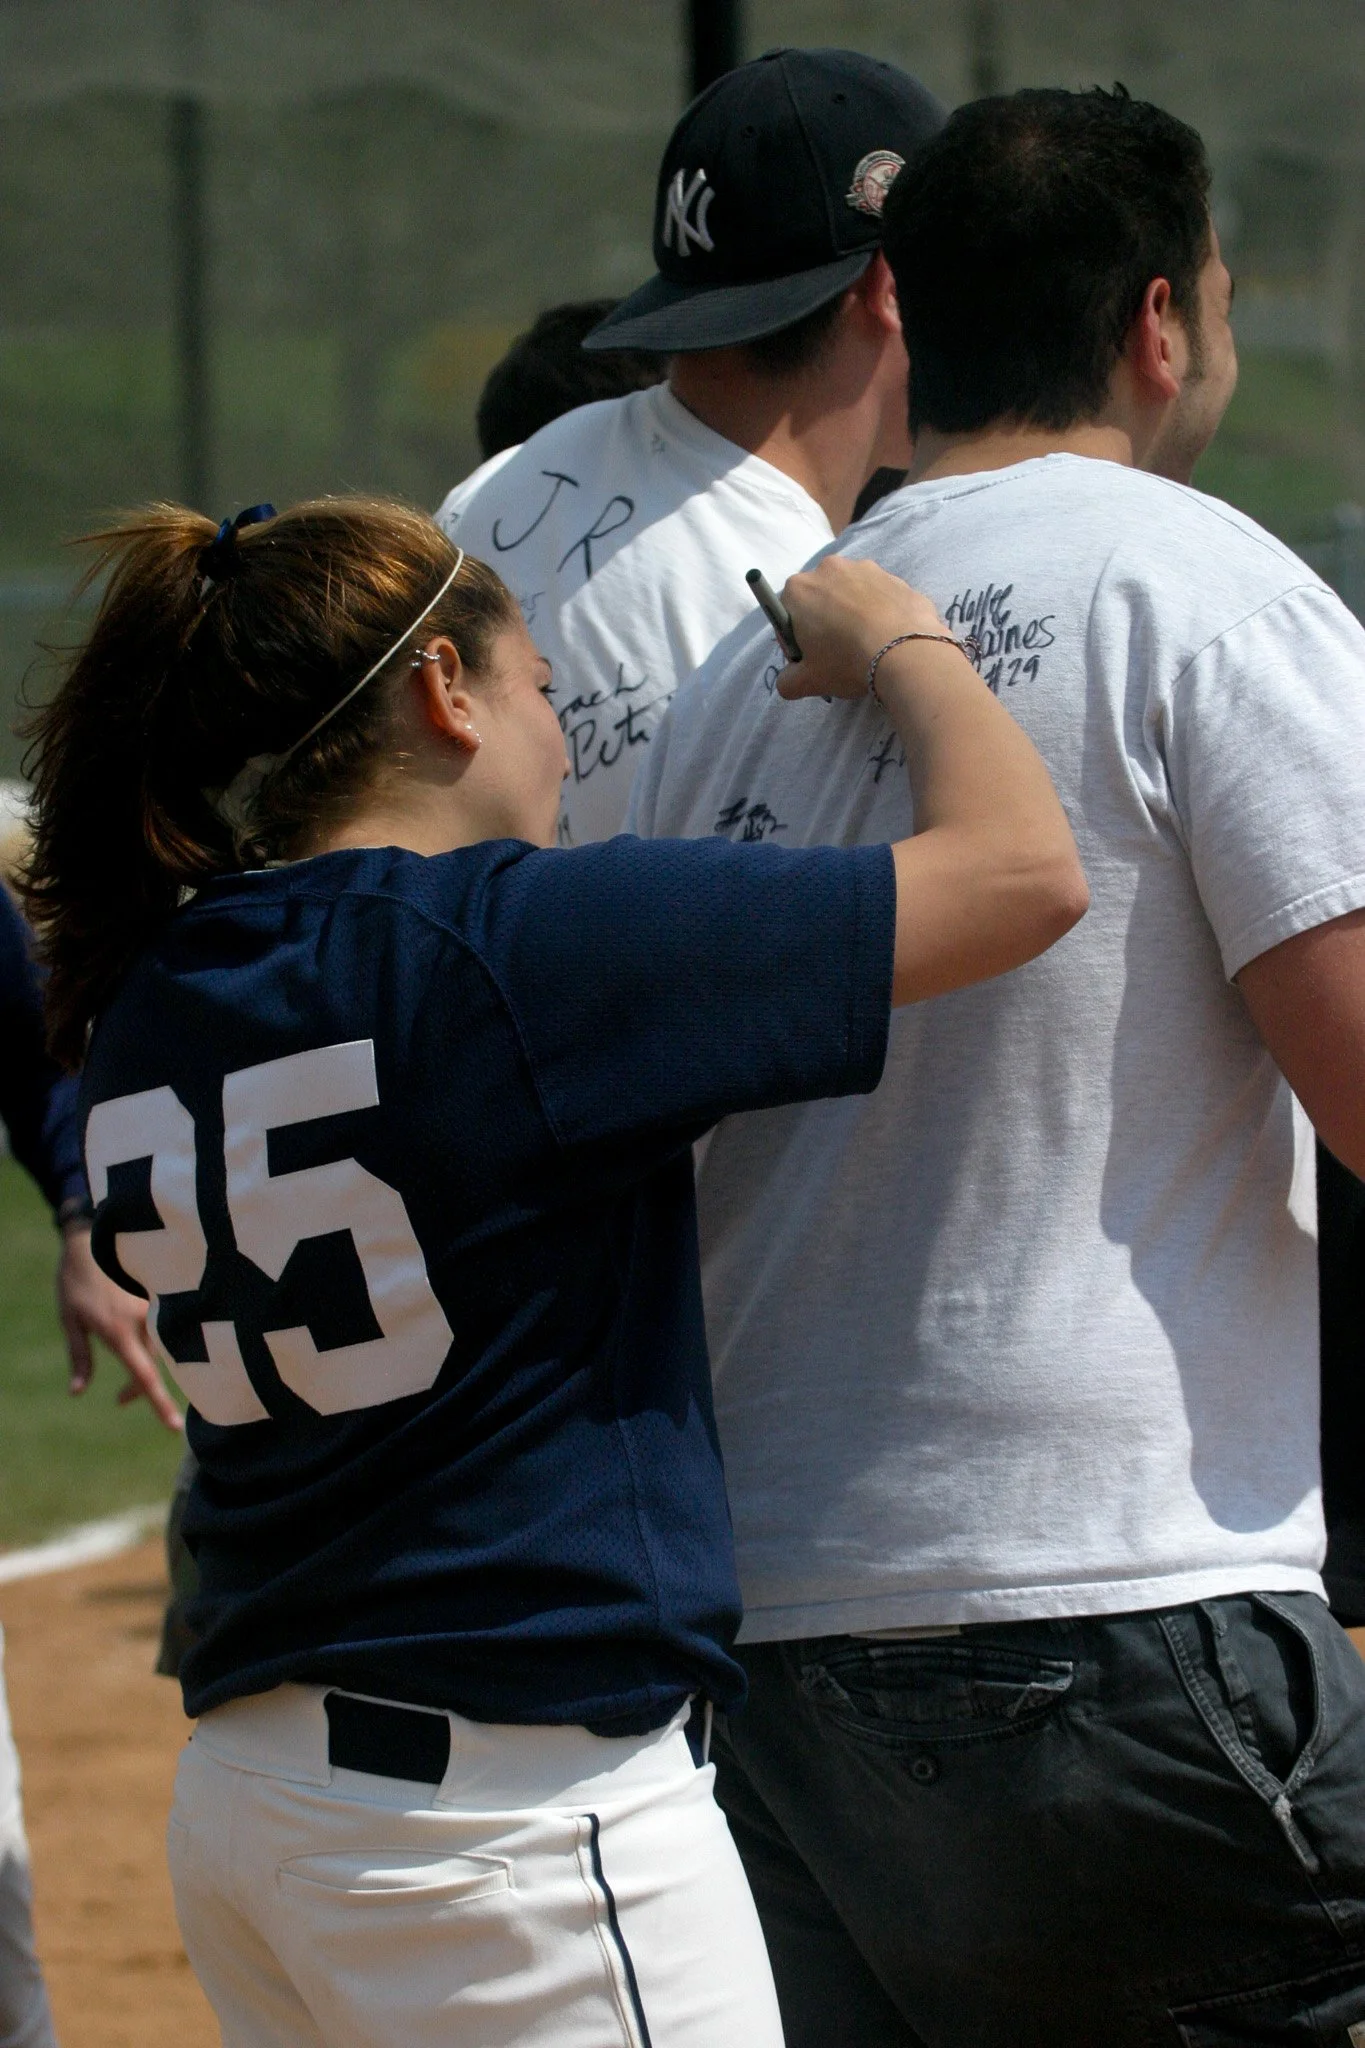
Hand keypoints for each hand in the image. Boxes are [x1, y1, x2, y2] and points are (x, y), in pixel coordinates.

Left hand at [57, 1223, 182, 1431]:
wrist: (93, 1236)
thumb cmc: (75, 1280)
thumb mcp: (70, 1320)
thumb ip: (79, 1357)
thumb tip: (77, 1391)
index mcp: (119, 1331)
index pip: (144, 1376)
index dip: (159, 1404)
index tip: (173, 1427)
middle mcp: (143, 1320)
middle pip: (156, 1365)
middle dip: (141, 1388)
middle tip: (120, 1401)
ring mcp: (156, 1306)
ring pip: (163, 1347)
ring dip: (147, 1365)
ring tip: (125, 1376)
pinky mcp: (161, 1295)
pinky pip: (164, 1326)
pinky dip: (153, 1342)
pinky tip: (136, 1339)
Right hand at [776, 557, 953, 700]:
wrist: (905, 651)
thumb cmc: (847, 661)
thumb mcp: (808, 681)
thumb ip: (788, 681)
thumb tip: (788, 681)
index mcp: (799, 589)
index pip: (786, 615)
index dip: (796, 641)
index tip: (810, 659)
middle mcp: (828, 569)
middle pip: (818, 599)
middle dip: (823, 622)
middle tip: (838, 653)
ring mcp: (864, 568)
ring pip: (850, 594)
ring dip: (852, 614)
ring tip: (866, 645)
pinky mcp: (894, 576)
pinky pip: (879, 596)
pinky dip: (879, 613)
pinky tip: (886, 638)